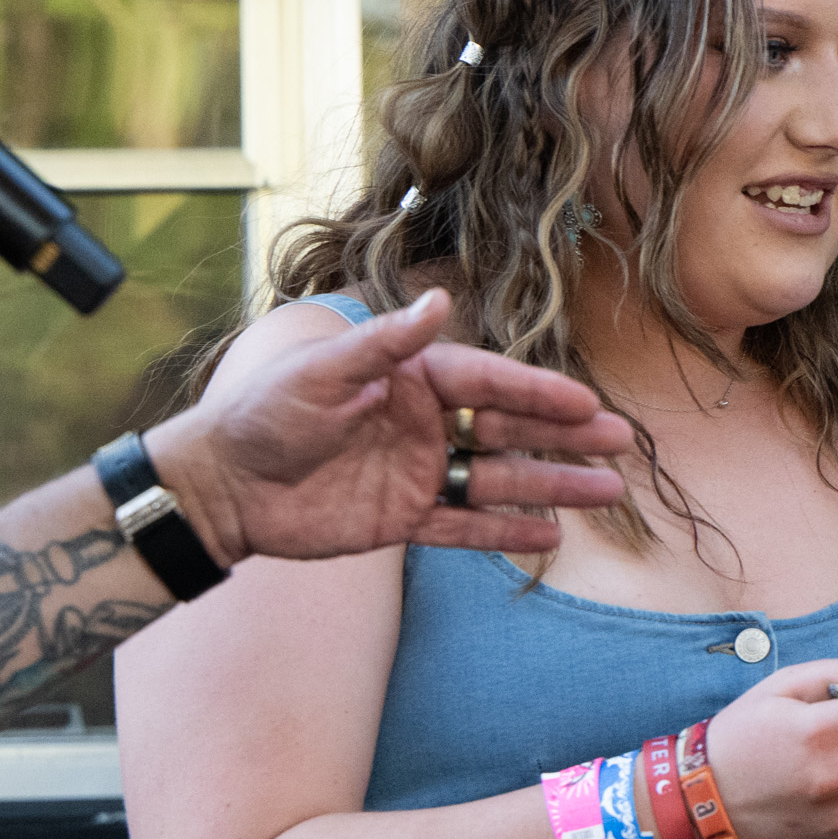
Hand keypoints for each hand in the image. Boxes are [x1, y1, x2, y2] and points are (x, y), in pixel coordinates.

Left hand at [155, 290, 633, 562]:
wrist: (218, 485)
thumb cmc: (259, 414)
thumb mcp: (318, 373)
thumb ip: (383, 346)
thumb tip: (438, 300)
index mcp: (409, 380)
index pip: (487, 383)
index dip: (537, 394)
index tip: (585, 402)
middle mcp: (424, 424)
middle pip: (509, 430)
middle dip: (565, 435)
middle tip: (619, 441)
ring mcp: (417, 473)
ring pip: (499, 481)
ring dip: (552, 486)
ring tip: (605, 492)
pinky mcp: (402, 519)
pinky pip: (464, 527)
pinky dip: (504, 534)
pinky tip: (550, 538)